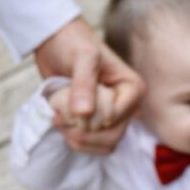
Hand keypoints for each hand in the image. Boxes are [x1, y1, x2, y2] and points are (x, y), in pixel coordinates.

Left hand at [34, 17, 144, 153]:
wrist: (56, 43)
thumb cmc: (74, 44)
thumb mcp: (82, 57)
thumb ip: (83, 83)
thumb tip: (84, 113)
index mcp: (133, 89)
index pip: (113, 119)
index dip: (89, 117)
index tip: (70, 101)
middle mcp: (127, 106)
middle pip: (111, 137)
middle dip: (81, 131)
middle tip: (60, 113)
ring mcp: (113, 118)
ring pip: (103, 146)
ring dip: (76, 137)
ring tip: (60, 115)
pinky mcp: (98, 125)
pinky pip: (93, 147)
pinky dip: (75, 141)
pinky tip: (63, 122)